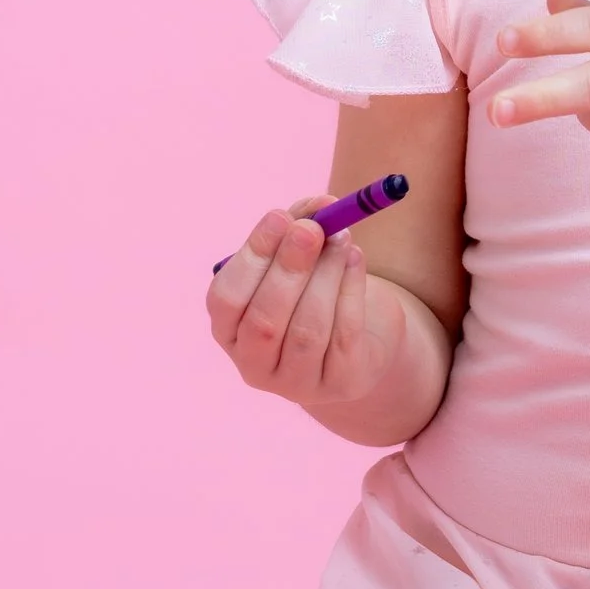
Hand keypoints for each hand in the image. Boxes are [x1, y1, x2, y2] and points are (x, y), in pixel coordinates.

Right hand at [205, 203, 408, 414]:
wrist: (362, 336)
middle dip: (288, 269)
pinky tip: (354, 259)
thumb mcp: (301, 256)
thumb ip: (302, 223)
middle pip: (264, 321)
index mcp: (229, 331)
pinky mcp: (340, 385)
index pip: (227, 299)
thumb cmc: (315, 288)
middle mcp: (254, 365)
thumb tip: (321, 203)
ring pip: (307, 330)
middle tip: (312, 229)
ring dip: (325, 276)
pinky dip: (351, 291)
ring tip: (342, 238)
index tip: (279, 217)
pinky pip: (344, 336)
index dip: (252, 258)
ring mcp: (296, 383)